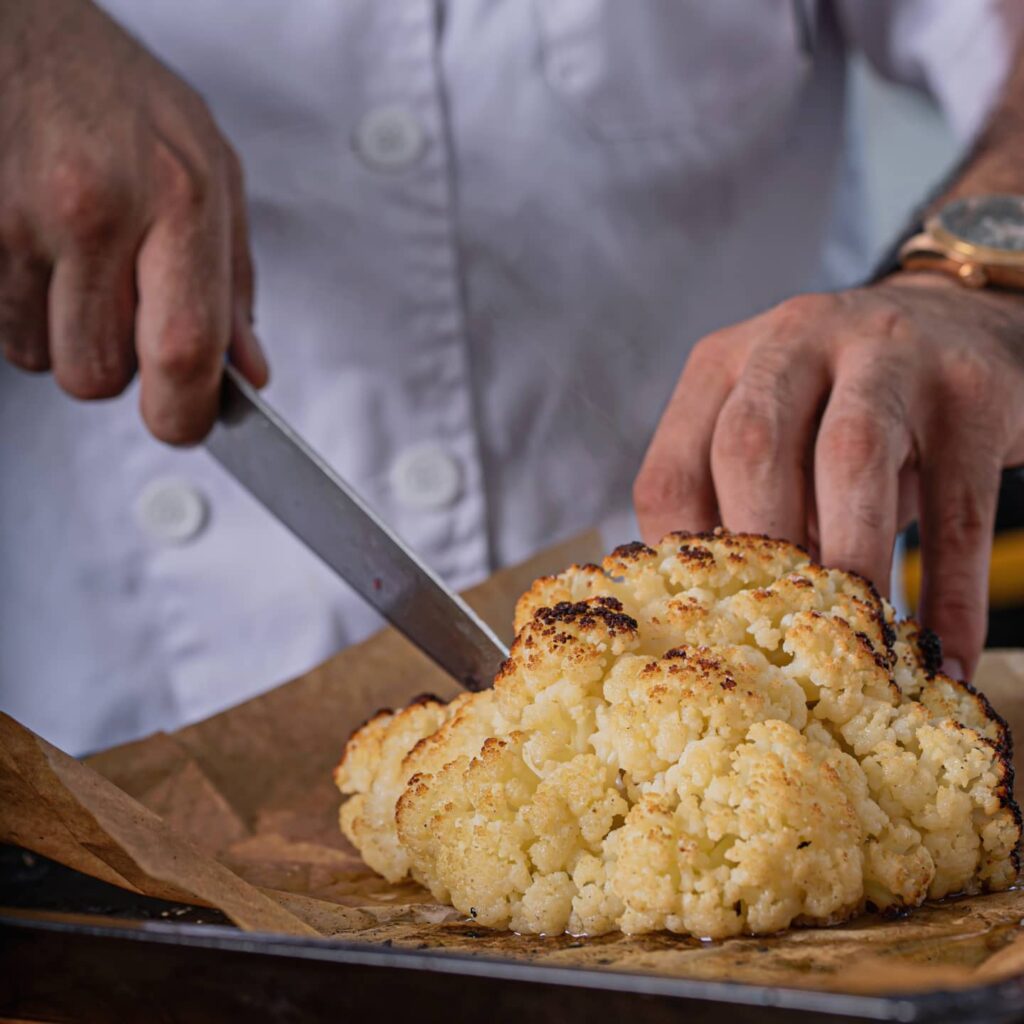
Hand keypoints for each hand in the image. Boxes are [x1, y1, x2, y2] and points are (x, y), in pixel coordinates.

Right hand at [0, 0, 266, 442]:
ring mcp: (13, 217)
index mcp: (178, 196)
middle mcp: (94, 208)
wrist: (14, 26)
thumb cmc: (114, 93)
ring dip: (56, 331)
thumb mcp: (207, 169)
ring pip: (36, 357)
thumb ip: (232, 280)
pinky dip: (14, 304)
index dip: (184, 413)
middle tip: (112, 298)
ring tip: (64, 252)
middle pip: (97, 374)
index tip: (184, 423)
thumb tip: (247, 372)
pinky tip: (27, 241)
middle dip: (108, 360)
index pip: (186, 352)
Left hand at [634, 273, 1023, 676]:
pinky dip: (950, 585)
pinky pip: (957, 500)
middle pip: (749, 448)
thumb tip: (718, 616)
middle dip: (759, 548)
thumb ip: (736, 498)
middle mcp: (791, 343)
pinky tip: (945, 647)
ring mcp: (884, 354)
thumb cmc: (838, 406)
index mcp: (722, 367)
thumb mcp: (773, 426)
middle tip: (775, 631)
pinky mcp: (970, 388)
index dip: (682, 562)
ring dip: (849, 557)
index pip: (671, 471)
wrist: (957, 318)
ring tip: (857, 638)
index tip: (707, 624)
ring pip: (850, 457)